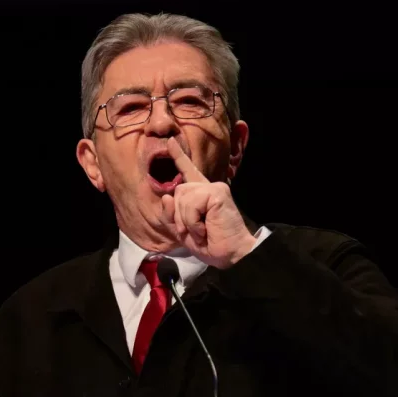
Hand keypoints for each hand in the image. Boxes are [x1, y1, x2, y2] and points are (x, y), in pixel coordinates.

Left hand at [160, 138, 255, 267]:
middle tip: (193, 231)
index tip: (170, 142)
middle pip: (177, 192)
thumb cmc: (210, 244)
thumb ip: (171, 215)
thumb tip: (166, 197)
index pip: (188, 172)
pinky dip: (192, 221)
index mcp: (200, 195)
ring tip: (200, 231)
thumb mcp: (183, 231)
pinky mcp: (217, 192)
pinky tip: (204, 229)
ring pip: (182, 197)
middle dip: (178, 215)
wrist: (231, 255)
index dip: (179, 157)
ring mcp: (214, 188)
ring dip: (186, 220)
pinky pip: (191, 204)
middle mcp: (207, 187)